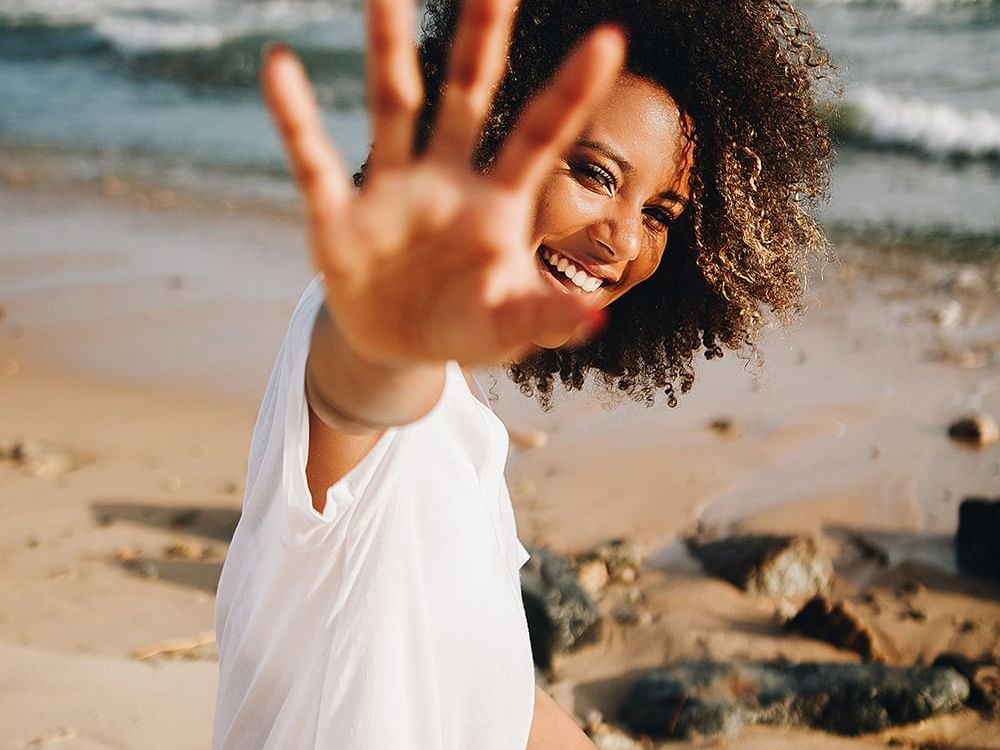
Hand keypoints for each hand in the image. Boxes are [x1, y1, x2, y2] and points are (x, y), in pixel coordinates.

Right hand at [262, 0, 624, 366]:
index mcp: (496, 203)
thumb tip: (595, 318)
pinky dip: (295, 118)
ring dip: (388, 51)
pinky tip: (279, 66)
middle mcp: (446, 180)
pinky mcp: (338, 217)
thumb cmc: (465, 328)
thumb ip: (544, 317)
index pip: (538, 136)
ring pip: (392, 105)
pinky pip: (314, 160)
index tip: (610, 40)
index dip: (570, 92)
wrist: (397, 348)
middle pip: (468, 94)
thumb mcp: (508, 329)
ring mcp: (391, 191)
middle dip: (482, 39)